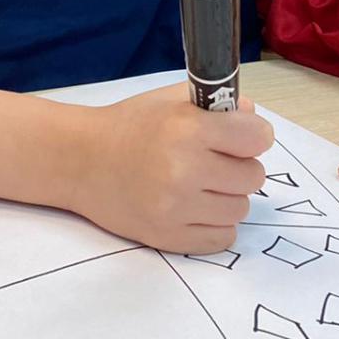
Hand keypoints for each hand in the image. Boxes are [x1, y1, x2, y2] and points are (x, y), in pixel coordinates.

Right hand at [70, 85, 271, 253]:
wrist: (81, 161)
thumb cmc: (129, 126)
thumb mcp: (171, 100)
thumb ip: (218, 105)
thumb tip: (254, 120)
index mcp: (188, 129)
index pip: (258, 137)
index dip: (252, 136)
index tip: (240, 137)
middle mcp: (185, 170)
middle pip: (253, 176)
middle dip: (240, 167)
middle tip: (216, 162)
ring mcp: (176, 209)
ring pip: (240, 209)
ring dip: (227, 197)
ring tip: (201, 185)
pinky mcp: (169, 238)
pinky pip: (222, 238)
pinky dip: (215, 224)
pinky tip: (196, 208)